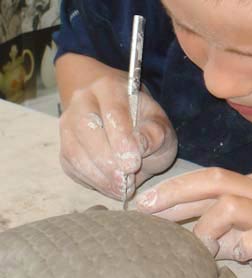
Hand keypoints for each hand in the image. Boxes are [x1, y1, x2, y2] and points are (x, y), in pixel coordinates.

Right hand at [59, 75, 176, 199]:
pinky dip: (92, 181)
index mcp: (110, 88)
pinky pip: (72, 167)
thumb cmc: (145, 125)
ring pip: (75, 152)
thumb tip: (140, 145)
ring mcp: (69, 124)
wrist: (126, 125)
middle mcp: (83, 101)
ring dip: (99, 176)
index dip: (122, 141)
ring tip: (122, 189)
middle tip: (126, 182)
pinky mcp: (64, 148)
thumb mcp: (160, 127)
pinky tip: (111, 187)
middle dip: (108, 161)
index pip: (112, 113)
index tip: (134, 164)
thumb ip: (155, 134)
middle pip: (87, 130)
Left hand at [135, 168, 251, 277]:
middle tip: (146, 209)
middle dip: (174, 194)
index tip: (145, 204)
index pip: (206, 180)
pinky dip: (243, 248)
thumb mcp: (249, 234)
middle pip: (213, 181)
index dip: (173, 191)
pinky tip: (241, 257)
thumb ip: (223, 229)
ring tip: (205, 249)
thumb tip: (189, 232)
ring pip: (231, 204)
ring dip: (207, 227)